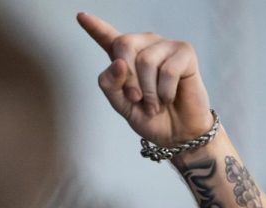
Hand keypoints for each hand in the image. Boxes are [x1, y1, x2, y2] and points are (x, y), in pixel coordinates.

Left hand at [76, 11, 212, 145]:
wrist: (176, 132)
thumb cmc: (149, 116)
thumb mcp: (122, 105)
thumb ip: (111, 85)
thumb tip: (119, 63)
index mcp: (125, 57)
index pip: (107, 37)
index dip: (95, 26)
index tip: (81, 16)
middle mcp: (145, 45)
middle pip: (124, 44)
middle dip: (128, 79)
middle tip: (136, 99)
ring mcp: (165, 46)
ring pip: (146, 60)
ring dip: (148, 92)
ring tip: (154, 104)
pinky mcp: (184, 52)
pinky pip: (168, 70)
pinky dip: (165, 93)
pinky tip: (168, 98)